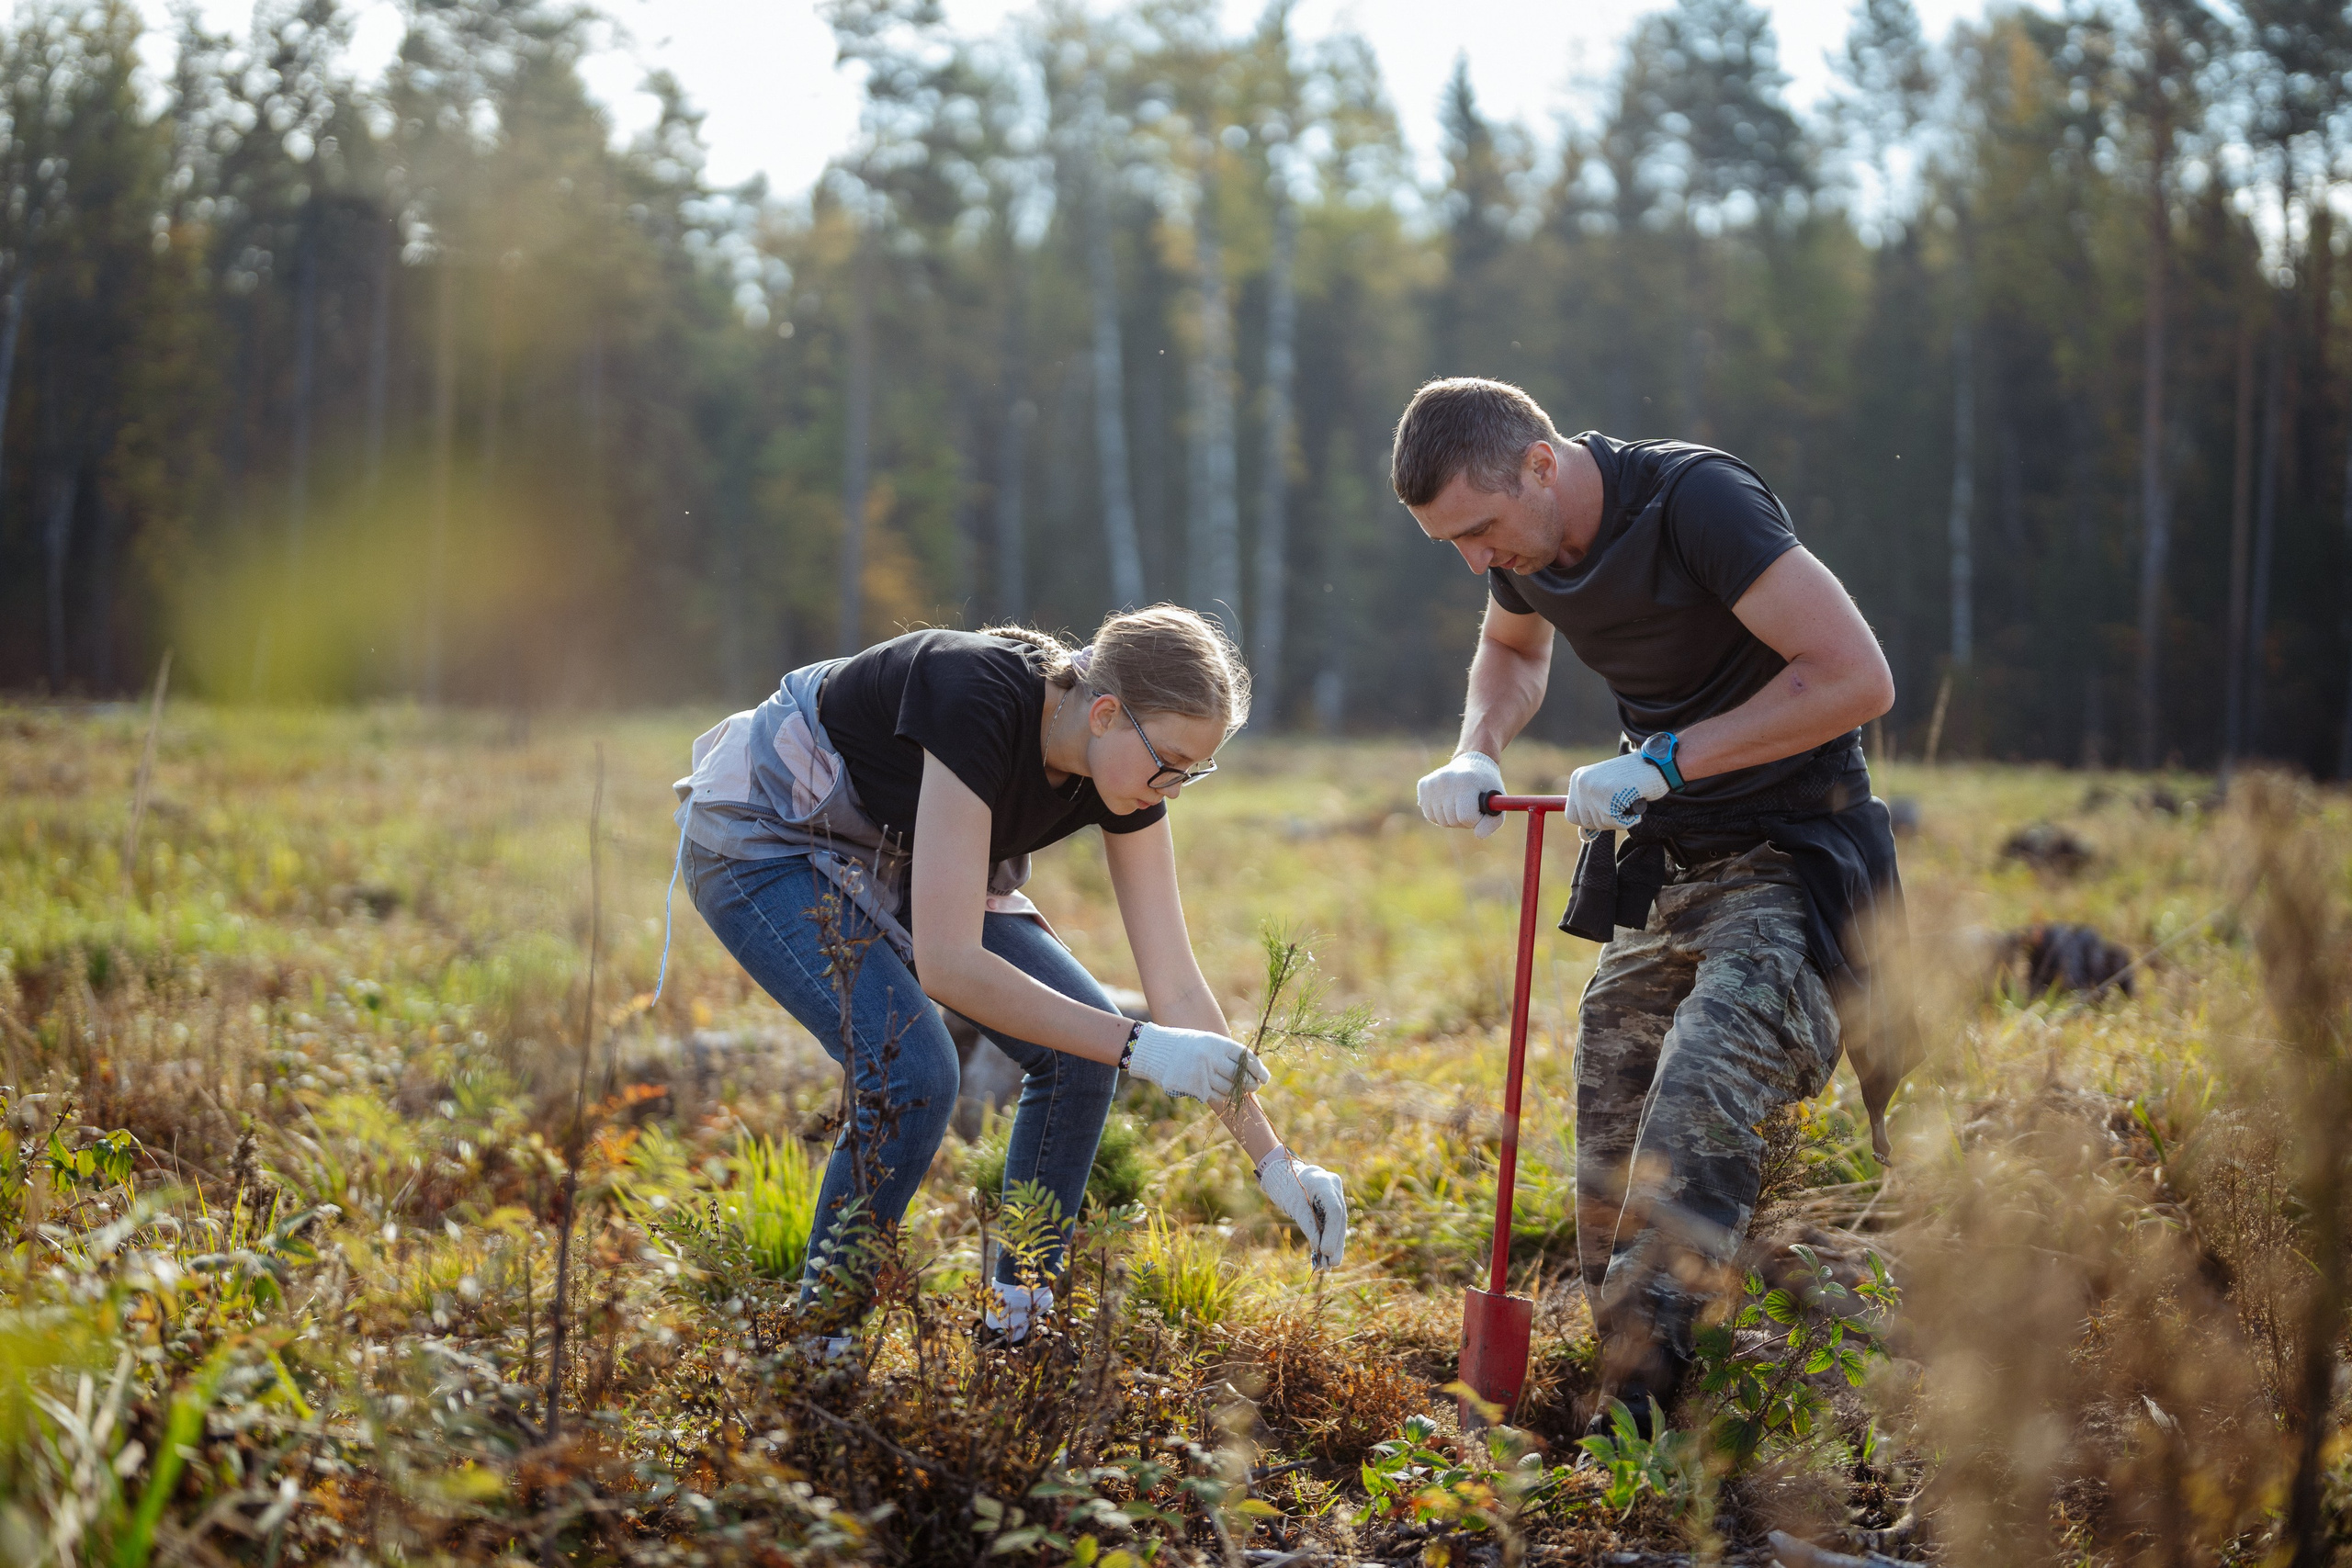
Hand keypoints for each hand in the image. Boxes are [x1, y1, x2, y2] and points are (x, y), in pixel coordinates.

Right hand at [1126, 1023, 1269, 1104]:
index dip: (1259, 1069)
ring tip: (1239, 1091)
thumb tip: (1250, 1067)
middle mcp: (1212, 1058)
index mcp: (1217, 1043)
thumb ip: (1225, 1052)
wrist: (1153, 1050)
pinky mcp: (1195, 1088)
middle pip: (1241, 1076)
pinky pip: (1214, 1096)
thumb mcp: (1206, 1040)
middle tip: (1256, 1086)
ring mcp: (1203, 1074)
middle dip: (1251, 1084)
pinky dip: (1220, 1096)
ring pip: (1229, 1089)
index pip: (1246, 1058)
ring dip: (1236, 1092)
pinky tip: (1220, 1092)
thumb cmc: (1183, 1045)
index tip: (1265, 1077)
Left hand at [1257, 1147, 1346, 1269]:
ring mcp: (1336, 1194)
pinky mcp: (1333, 1203)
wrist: (1288, 1171)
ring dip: (1334, 1245)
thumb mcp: (1294, 1204)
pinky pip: (1334, 1222)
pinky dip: (1329, 1238)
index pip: (1335, 1210)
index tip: (1325, 1251)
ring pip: (1339, 1223)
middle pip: (1340, 1219)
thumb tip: (1319, 1248)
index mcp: (1324, 1182)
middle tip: (1332, 1264)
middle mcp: (1334, 1187)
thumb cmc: (1288, 1185)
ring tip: (1329, 1266)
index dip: (1332, 1233)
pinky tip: (1326, 1256)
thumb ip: (1308, 1224)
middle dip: (1335, 1243)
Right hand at [1416, 751, 1506, 838]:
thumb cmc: (1487, 785)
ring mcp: (1432, 782)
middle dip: (1463, 820)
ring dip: (1452, 819)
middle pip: (1452, 820)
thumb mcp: (1497, 801)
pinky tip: (1448, 801)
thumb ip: (1493, 822)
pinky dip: (1439, 814)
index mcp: (1466, 781)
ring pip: (1440, 820)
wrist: (1472, 762)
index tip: (1479, 810)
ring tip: (1460, 803)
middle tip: (1470, 807)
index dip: (1476, 819)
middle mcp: (1446, 780)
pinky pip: (1430, 815)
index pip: (1467, 816)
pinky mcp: (1423, 785)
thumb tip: (1478, 835)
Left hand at [1564, 751, 1670, 830]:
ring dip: (1619, 818)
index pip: (1572, 816)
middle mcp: (1581, 782)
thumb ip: (1594, 812)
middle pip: (1585, 822)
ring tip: (1629, 799)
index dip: (1591, 821)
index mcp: (1578, 778)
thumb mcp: (1608, 794)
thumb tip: (1584, 836)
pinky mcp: (1607, 795)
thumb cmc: (1635, 778)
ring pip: (1600, 823)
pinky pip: (1615, 822)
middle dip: (1606, 820)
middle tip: (1621, 803)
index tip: (1607, 811)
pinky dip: (1629, 819)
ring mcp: (1593, 788)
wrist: (1656, 763)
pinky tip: (1635, 802)